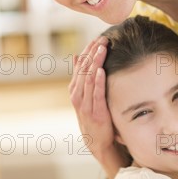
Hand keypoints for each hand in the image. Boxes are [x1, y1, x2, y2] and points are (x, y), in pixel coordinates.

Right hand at [69, 36, 114, 160]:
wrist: (96, 140)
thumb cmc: (92, 115)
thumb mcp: (85, 95)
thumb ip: (81, 76)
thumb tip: (77, 55)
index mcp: (75, 89)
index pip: (80, 65)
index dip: (88, 51)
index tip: (97, 38)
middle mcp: (77, 95)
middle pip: (84, 69)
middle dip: (93, 52)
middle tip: (103, 39)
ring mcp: (85, 104)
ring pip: (88, 78)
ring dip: (95, 62)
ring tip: (102, 49)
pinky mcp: (95, 112)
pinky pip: (96, 94)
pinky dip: (97, 81)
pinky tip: (101, 70)